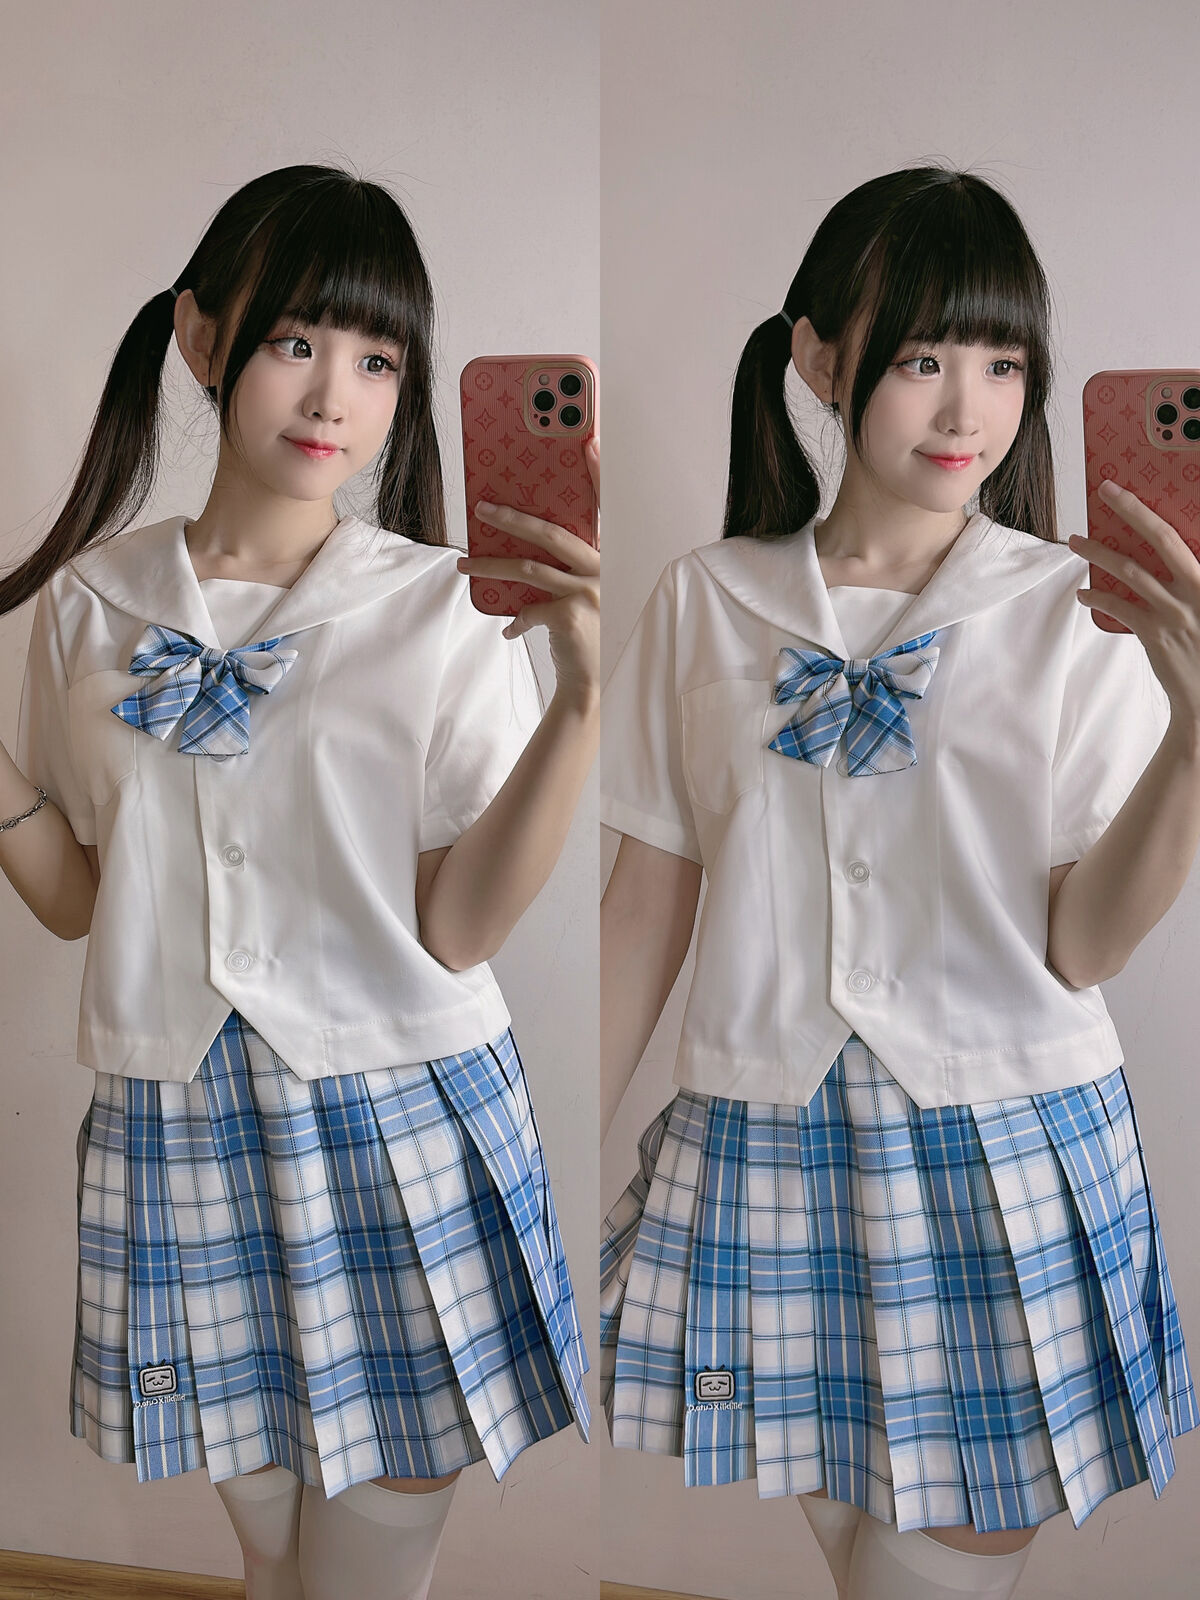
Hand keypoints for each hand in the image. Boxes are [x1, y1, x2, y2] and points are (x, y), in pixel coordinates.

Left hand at [457, 433, 599, 711]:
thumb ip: (566, 568)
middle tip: (481, 509)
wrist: (592, 682)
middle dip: (511, 519)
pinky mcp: (571, 617)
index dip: (597, 474)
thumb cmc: (585, 632)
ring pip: (527, 569)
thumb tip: (521, 545)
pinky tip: (507, 628)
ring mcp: (589, 593)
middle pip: (549, 534)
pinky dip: (514, 618)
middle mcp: (602, 570)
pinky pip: (528, 608)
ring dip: (490, 566)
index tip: (586, 442)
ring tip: (464, 565)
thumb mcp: (583, 593)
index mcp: (606, 558)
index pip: (604, 508)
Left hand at [1069, 478, 1199, 727]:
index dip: (1149, 510)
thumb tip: (1161, 552)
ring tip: (1076, 542)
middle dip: (1131, 511)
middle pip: (1160, 540)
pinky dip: (1098, 599)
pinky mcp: (1156, 636)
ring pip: (1131, 572)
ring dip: (1100, 553)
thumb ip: (1187, 579)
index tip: (1126, 491)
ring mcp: (1176, 612)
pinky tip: (1083, 595)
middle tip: (1105, 491)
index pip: (1178, 535)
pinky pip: (1120, 609)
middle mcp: (1196, 590)